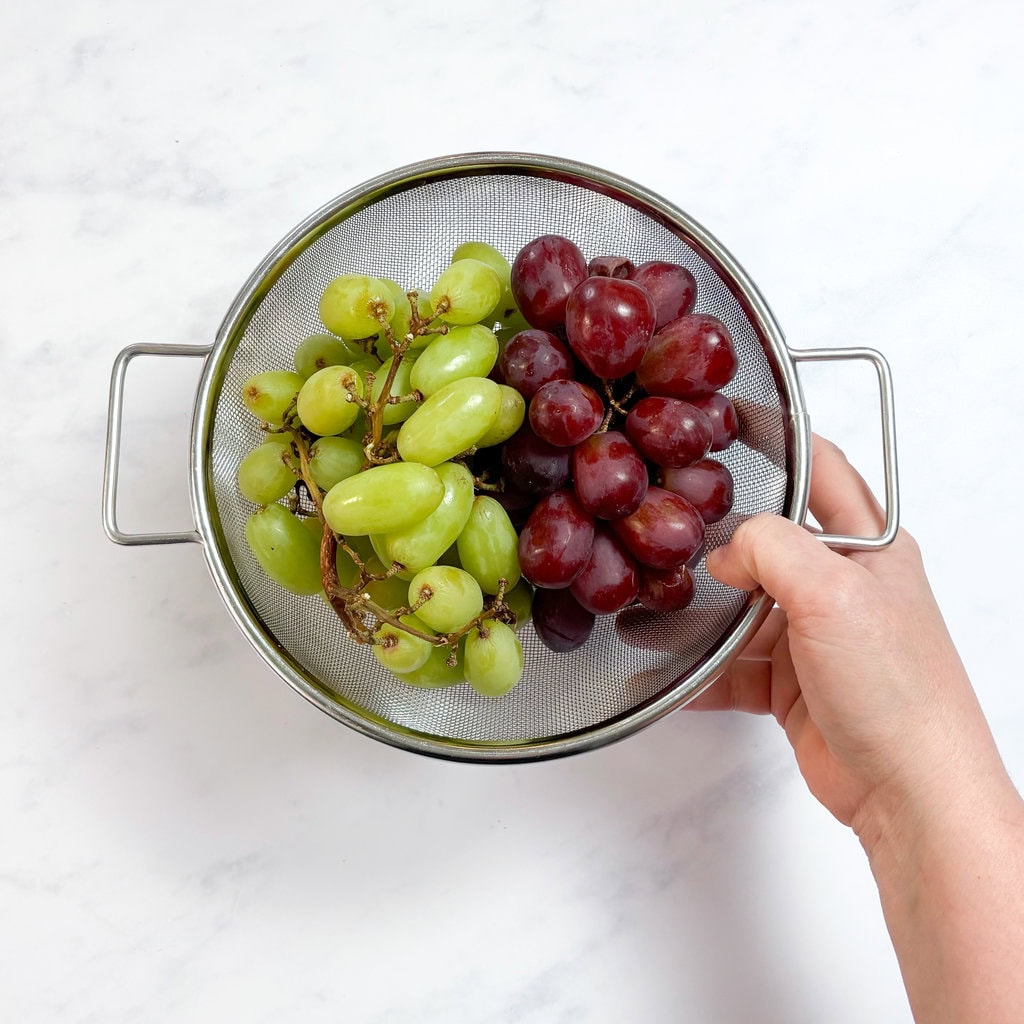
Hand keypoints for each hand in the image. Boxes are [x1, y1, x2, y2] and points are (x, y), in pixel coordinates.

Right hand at [692, 435, 1000, 831]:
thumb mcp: (833, 594)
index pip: (823, 470)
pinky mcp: (793, 684)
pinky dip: (703, 673)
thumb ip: (772, 548)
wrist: (910, 791)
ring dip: (701, 618)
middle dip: (719, 543)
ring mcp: (816, 636)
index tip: (728, 424)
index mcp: (870, 547)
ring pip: (743, 610)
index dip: (780, 441)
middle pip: (768, 544)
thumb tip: (726, 551)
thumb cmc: (898, 690)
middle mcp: (842, 586)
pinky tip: (671, 677)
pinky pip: (735, 667)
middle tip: (668, 530)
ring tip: (652, 612)